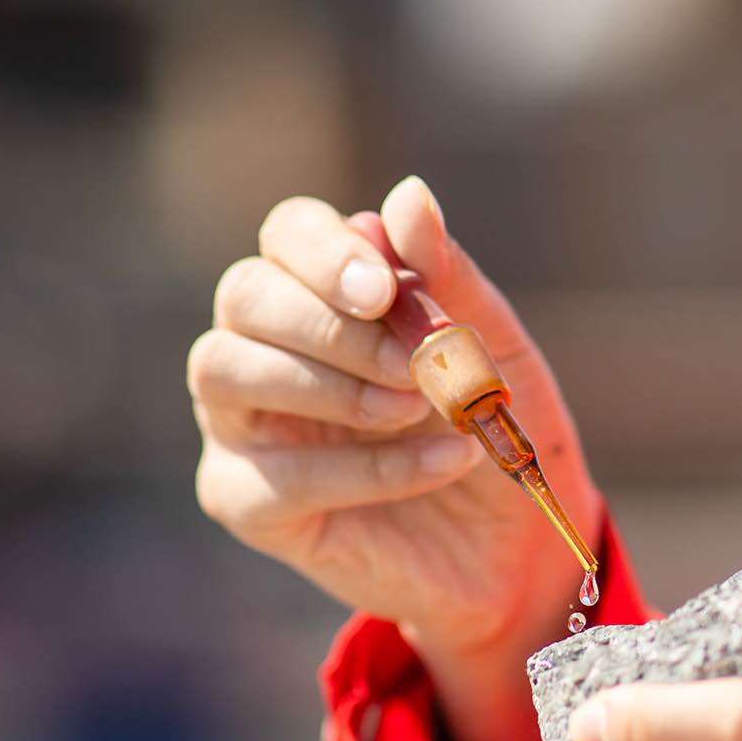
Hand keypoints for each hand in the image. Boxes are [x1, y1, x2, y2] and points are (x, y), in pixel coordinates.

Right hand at [189, 174, 604, 658]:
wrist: (519, 545)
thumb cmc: (495, 426)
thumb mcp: (494, 347)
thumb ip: (446, 279)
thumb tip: (407, 196)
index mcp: (321, 292)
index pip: (289, 233)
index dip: (325, 250)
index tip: (385, 289)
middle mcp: (263, 346)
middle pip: (245, 296)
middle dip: (329, 324)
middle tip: (416, 362)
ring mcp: (241, 424)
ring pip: (223, 370)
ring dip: (331, 385)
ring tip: (422, 407)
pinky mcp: (247, 502)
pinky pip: (279, 474)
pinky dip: (370, 467)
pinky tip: (445, 463)